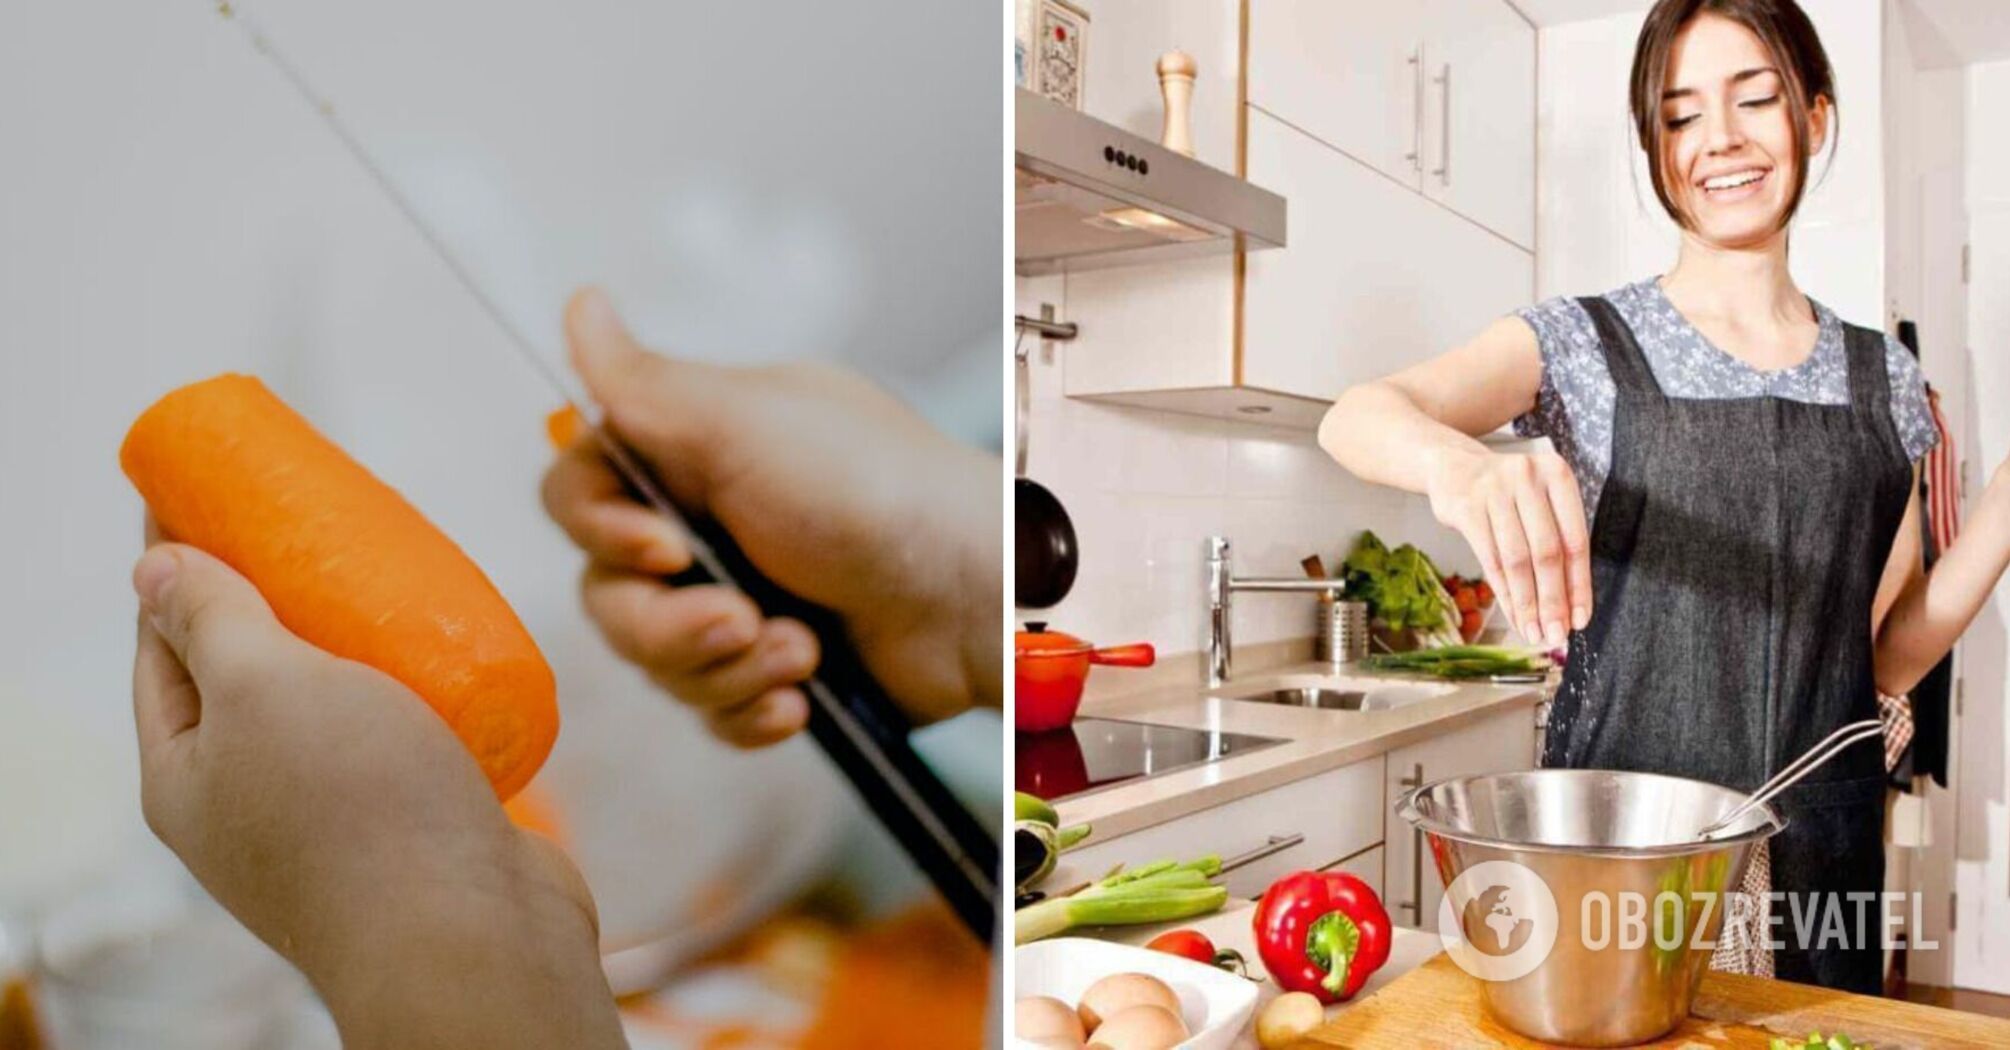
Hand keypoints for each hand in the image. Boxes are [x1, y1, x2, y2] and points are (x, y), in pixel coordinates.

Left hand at [130, 535, 624, 1049]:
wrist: (472, 936)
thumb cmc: (356, 814)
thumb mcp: (262, 688)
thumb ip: (210, 620)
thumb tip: (151, 567)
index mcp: (185, 776)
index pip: (160, 647)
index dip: (177, 563)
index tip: (206, 490)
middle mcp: (249, 804)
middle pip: (246, 675)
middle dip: (271, 593)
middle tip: (308, 518)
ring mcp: (334, 821)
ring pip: (331, 706)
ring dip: (351, 641)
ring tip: (382, 574)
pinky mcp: (413, 827)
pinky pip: (400, 737)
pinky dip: (412, 688)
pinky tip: (443, 653)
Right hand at [541, 289, 1000, 746]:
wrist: (973, 594)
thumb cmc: (875, 492)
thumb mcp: (747, 423)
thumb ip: (644, 382)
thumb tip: (579, 304)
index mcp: (693, 450)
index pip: (579, 491)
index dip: (603, 529)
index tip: (667, 547)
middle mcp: (708, 522)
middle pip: (608, 593)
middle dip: (671, 623)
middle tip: (743, 618)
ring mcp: (739, 598)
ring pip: (659, 660)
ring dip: (725, 667)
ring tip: (802, 648)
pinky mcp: (773, 667)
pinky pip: (712, 709)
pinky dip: (752, 708)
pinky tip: (802, 698)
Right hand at [1424, 448, 1590, 648]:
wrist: (1454, 466)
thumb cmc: (1506, 492)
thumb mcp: (1538, 502)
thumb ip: (1556, 542)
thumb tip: (1568, 606)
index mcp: (1557, 476)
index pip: (1575, 540)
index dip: (1578, 585)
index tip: (1579, 619)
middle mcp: (1528, 478)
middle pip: (1547, 553)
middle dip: (1552, 601)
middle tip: (1556, 634)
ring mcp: (1495, 491)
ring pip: (1517, 560)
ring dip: (1527, 603)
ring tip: (1533, 632)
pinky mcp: (1467, 508)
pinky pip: (1490, 560)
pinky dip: (1503, 593)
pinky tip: (1512, 614)